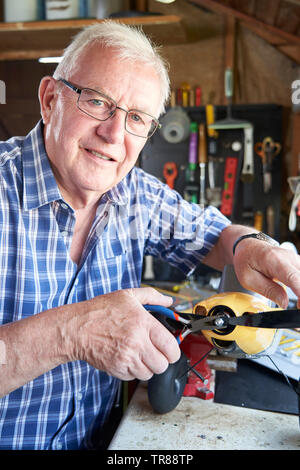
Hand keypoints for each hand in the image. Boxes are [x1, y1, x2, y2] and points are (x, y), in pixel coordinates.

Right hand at [66, 287, 180, 380]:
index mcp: (144, 323)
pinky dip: (133, 370)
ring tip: (138, 354)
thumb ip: (153, 296)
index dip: (173, 350)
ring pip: (150, 374)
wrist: (77, 329)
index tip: (169, 348)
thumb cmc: (100, 311)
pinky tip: (126, 357)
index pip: (171, 347)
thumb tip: (169, 302)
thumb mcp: (128, 296)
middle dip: (161, 359)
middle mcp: (137, 342)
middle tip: (153, 351)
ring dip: (147, 366)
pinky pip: (134, 377)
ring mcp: (127, 358)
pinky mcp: (117, 369)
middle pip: (163, 364)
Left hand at [233, 240, 299, 307]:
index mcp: (273, 260)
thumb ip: (268, 291)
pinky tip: (298, 295)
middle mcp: (288, 257)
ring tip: (298, 303)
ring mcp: (295, 258)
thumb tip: (284, 303)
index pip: (292, 277)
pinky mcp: (298, 263)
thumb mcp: (248, 279)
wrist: (248, 247)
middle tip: (297, 308)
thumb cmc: (246, 261)